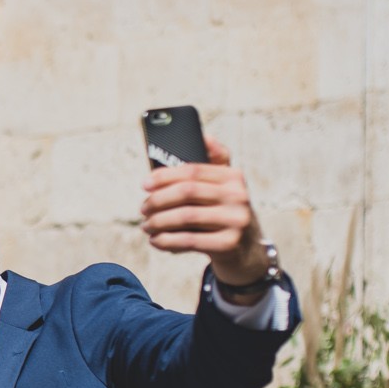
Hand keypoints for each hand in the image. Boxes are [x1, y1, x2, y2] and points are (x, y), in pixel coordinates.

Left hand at [138, 138, 269, 285]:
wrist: (246, 251)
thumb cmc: (224, 213)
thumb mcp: (224, 187)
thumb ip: (213, 163)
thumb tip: (204, 136)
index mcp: (233, 176)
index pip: (193, 170)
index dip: (164, 176)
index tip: (144, 184)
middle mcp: (238, 196)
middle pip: (187, 192)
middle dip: (158, 200)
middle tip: (143, 208)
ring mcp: (236, 220)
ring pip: (185, 217)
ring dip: (159, 221)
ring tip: (146, 226)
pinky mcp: (229, 244)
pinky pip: (189, 241)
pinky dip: (167, 240)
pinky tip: (156, 240)